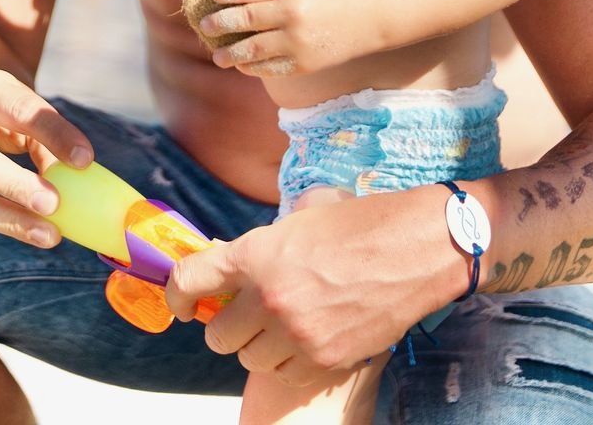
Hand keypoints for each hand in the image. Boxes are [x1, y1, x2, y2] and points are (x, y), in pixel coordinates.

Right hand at [0, 62, 93, 247]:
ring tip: (50, 235)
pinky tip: (32, 231)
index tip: (84, 160)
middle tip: (53, 206)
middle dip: (13, 186)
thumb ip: (47, 132)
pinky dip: (4, 223)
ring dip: (10, 221)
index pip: (18, 111)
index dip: (52, 135)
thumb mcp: (20, 101)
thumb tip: (76, 172)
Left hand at [165, 190, 457, 383]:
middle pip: (216, 336)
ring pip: (249, 360)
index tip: (181, 302)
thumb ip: (261, 242)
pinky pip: (285, 374)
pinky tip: (305, 340)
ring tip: (280, 326)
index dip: (176, 293)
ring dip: (257, 346)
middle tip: (243, 314)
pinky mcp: (325, 359)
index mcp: (255, 254)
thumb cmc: (359, 224)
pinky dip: (288, 362)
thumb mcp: (298, 217)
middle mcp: (268, 299)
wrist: (416, 249)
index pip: (190, 280)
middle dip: (225, 325)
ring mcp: (297, 334)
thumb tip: (234, 263)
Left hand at [200, 0, 372, 75]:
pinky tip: (242, 65)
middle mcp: (291, 13)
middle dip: (218, 24)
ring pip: (250, 49)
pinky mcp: (304, 63)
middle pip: (242, 20)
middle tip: (205, 26)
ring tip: (217, 56)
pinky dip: (251, 67)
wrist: (372, 15)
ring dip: (228, 54)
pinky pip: (269, 68)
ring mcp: (297, 41)